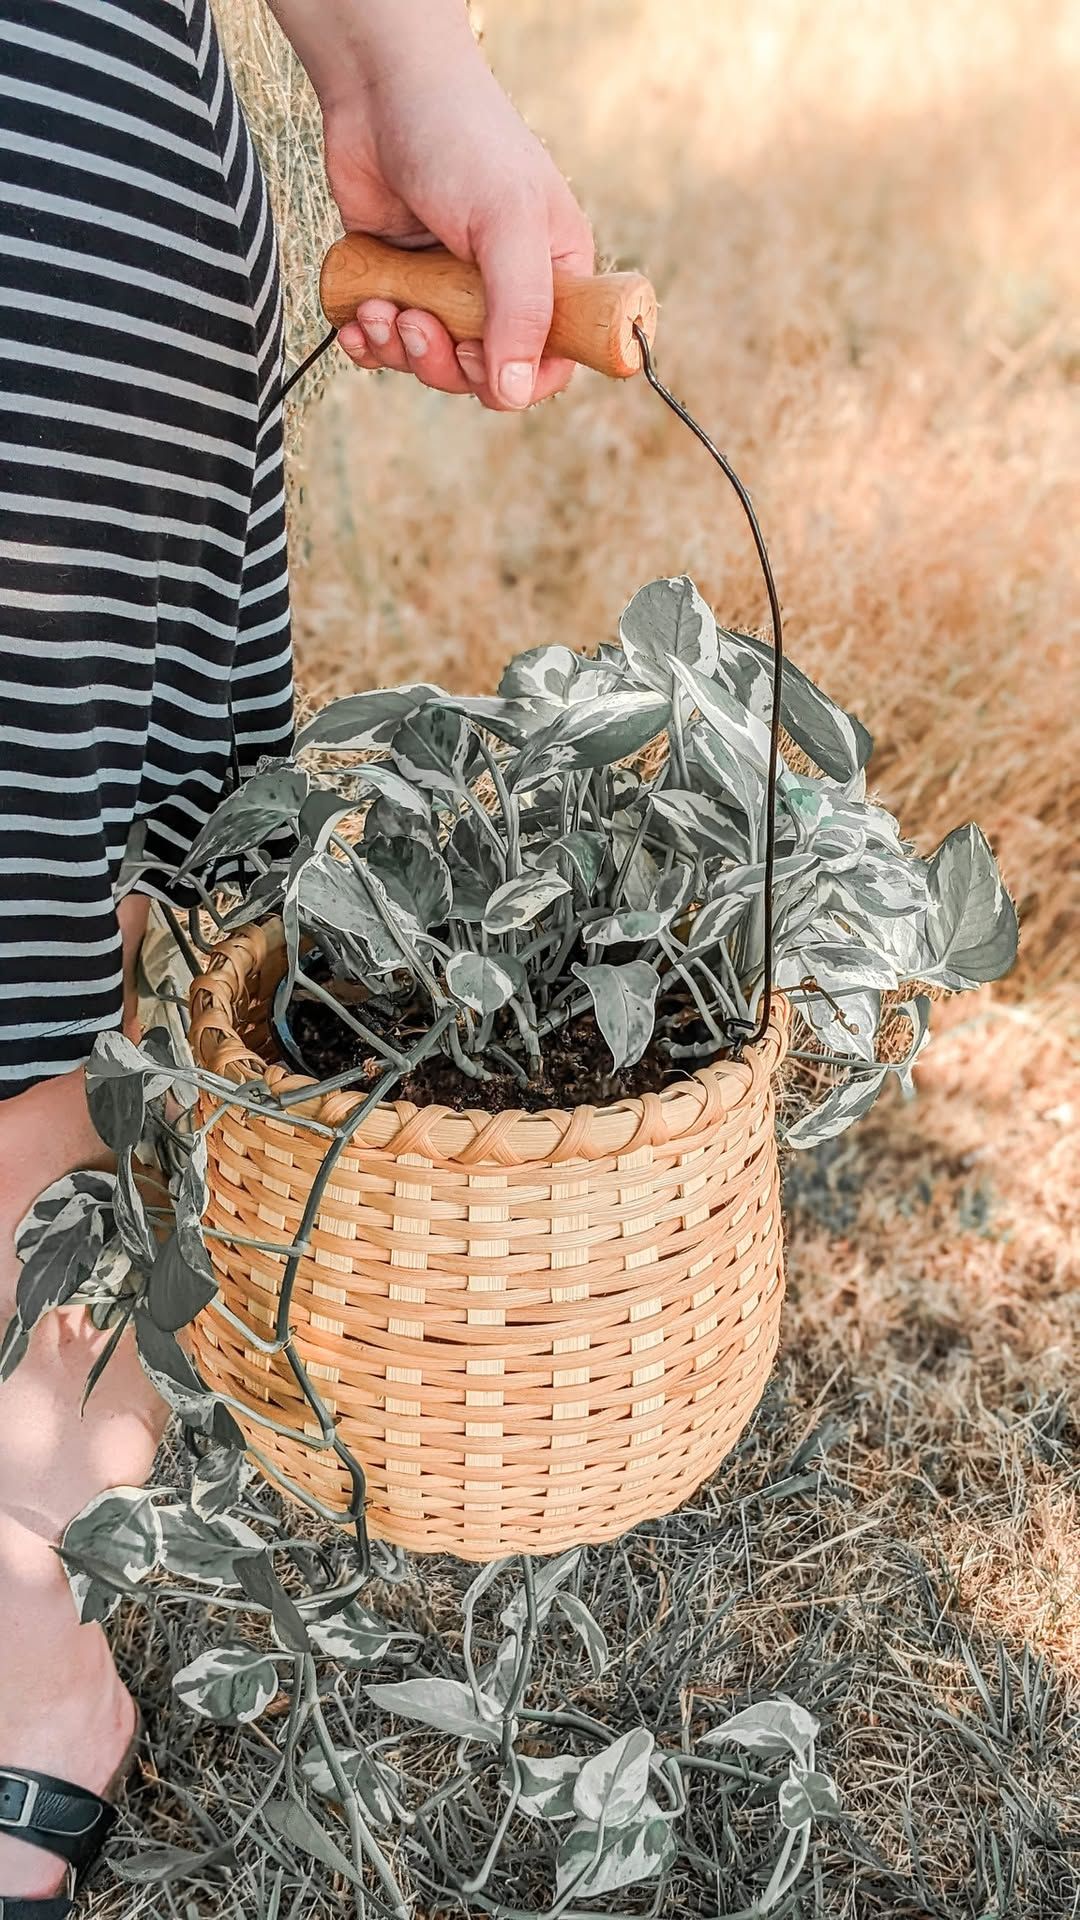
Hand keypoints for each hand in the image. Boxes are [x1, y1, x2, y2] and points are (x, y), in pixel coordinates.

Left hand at [318, 26, 593, 408]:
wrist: (380, 88)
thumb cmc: (461, 136)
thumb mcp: (508, 223)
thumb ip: (520, 310)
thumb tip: (516, 394)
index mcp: (552, 275)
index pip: (554, 361)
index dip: (519, 379)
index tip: (478, 356)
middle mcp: (502, 288)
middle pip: (482, 374)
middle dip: (441, 362)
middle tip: (414, 322)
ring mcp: (447, 288)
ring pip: (430, 363)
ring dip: (398, 350)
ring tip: (379, 308)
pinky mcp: (398, 282)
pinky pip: (386, 343)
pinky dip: (368, 342)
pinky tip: (356, 320)